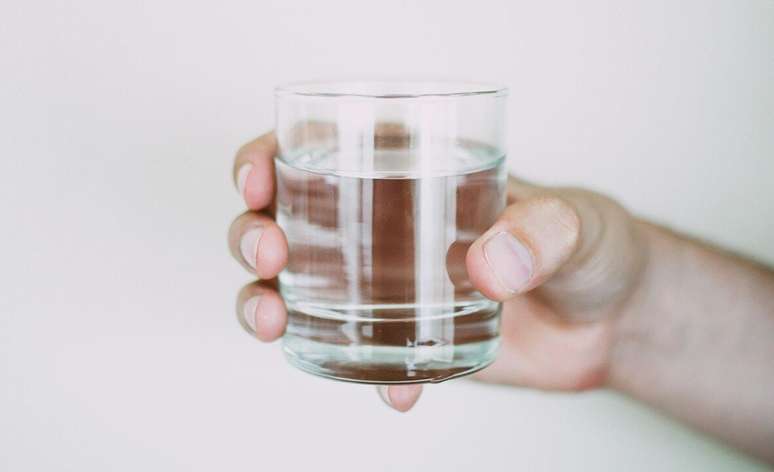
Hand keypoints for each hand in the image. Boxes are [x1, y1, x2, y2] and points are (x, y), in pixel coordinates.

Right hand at [228, 131, 647, 410]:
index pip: (320, 148)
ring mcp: (389, 285)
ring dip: (264, 301)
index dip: (268, 157)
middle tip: (269, 251)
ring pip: (296, 287)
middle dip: (252, 231)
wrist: (613, 322)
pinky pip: (357, 353)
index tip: (257, 180)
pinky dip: (358, 373)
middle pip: (285, 218)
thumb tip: (490, 261)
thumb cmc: (593, 246)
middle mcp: (387, 226)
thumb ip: (543, 232)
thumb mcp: (576, 223)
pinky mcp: (407, 337)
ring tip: (273, 320)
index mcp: (414, 172)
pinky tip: (390, 391)